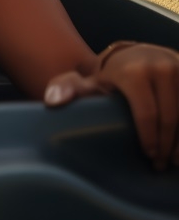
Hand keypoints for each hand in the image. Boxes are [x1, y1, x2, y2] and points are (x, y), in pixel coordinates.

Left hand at [44, 42, 178, 169]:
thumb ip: (67, 89)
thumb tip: (51, 101)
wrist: (139, 55)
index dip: (150, 138)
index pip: (147, 112)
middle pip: (171, 116)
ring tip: (174, 160)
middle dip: (168, 145)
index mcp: (133, 71)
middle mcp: (161, 67)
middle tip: (161, 164)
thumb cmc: (110, 77)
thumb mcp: (87, 82)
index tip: (149, 156)